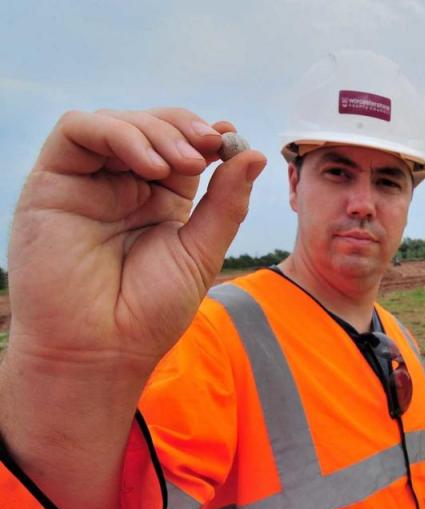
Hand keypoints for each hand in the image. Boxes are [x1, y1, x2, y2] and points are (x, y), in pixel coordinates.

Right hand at [0, 109, 265, 508]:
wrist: (100, 350)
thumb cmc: (149, 313)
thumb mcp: (200, 252)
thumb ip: (225, 203)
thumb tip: (252, 153)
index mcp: (161, 201)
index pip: (184, 147)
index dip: (207, 136)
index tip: (232, 138)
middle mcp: (123, 186)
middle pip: (153, 128)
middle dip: (186, 129)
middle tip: (212, 146)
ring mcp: (88, 182)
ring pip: (118, 122)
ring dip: (157, 130)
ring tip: (186, 161)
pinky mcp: (53, 182)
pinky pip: (78, 131)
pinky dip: (119, 134)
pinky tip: (151, 166)